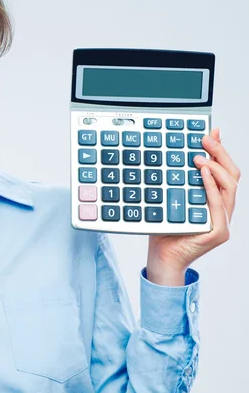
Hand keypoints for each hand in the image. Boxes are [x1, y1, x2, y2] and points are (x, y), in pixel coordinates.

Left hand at [147, 127, 240, 275]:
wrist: (160, 259)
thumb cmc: (164, 231)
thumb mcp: (172, 201)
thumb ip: (180, 182)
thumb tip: (179, 158)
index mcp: (216, 203)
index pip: (225, 173)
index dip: (221, 151)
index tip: (211, 133)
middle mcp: (224, 212)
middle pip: (232, 176)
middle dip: (221, 153)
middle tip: (206, 138)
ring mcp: (224, 223)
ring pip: (229, 188)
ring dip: (215, 167)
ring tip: (200, 155)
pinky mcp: (218, 233)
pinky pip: (217, 205)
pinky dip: (210, 186)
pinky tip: (201, 172)